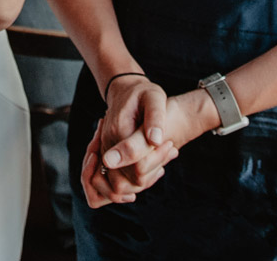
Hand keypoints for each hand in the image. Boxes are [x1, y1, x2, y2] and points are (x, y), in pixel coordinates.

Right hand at [79, 74, 178, 207]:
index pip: (137, 164)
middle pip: (128, 180)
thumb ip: (155, 118)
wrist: (125, 91)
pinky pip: (119, 179)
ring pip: (121, 185)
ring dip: (146, 179)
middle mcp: (107, 144)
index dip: (157, 159)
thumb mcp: (154, 97)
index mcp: (119, 130)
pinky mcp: (108, 155)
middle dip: (152, 172)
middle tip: (171, 151)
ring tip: (164, 159)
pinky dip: (138, 178)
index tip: (171, 144)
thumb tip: (156, 141)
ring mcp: (105, 151)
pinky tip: (157, 164)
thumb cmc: (143, 94)